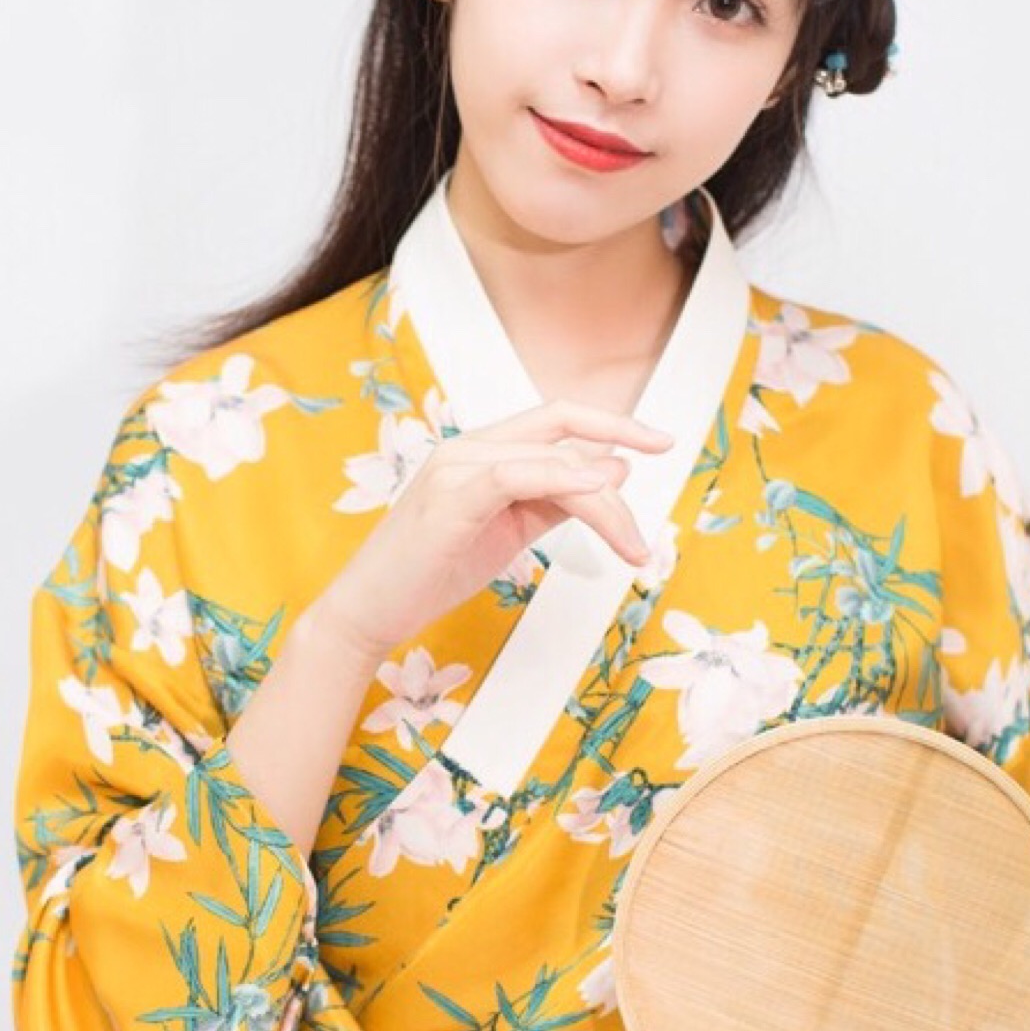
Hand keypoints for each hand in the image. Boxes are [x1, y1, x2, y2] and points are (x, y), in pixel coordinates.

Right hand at [314, 399, 673, 661]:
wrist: (370, 610)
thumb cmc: (432, 573)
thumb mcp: (510, 531)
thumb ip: (557, 500)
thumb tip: (612, 470)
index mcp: (480, 451)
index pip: (556, 420)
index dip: (610, 423)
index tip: (658, 442)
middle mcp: (467, 447)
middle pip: (560, 428)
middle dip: (618, 449)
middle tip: (652, 495)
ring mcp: (456, 467)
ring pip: (550, 458)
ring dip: (603, 500)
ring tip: (632, 543)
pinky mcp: (451, 496)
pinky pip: (517, 473)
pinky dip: (562, 478)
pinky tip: (596, 494)